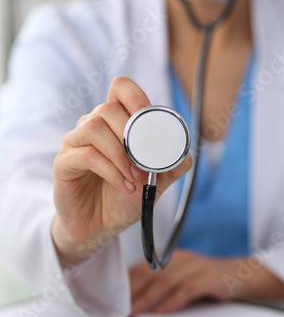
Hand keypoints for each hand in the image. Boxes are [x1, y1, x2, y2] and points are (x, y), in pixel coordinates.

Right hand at [52, 77, 190, 265]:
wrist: (100, 227)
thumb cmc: (124, 198)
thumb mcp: (154, 182)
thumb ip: (171, 166)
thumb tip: (186, 154)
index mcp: (114, 123)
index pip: (120, 89)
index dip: (136, 97)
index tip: (150, 120)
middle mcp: (92, 127)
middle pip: (107, 108)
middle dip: (132, 133)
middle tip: (145, 161)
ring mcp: (75, 143)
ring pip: (94, 127)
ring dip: (120, 153)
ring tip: (135, 176)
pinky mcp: (64, 163)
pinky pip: (86, 156)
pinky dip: (111, 171)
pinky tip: (125, 186)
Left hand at [130, 249, 231, 314]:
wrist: (239, 276)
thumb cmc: (206, 278)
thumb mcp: (181, 277)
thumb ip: (160, 284)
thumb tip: (134, 299)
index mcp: (171, 256)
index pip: (143, 267)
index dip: (127, 282)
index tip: (114, 297)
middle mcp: (181, 258)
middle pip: (152, 273)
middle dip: (134, 291)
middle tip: (120, 308)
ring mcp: (196, 267)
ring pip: (167, 281)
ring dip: (148, 297)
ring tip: (136, 311)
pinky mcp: (210, 279)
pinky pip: (188, 289)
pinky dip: (173, 300)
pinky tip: (163, 310)